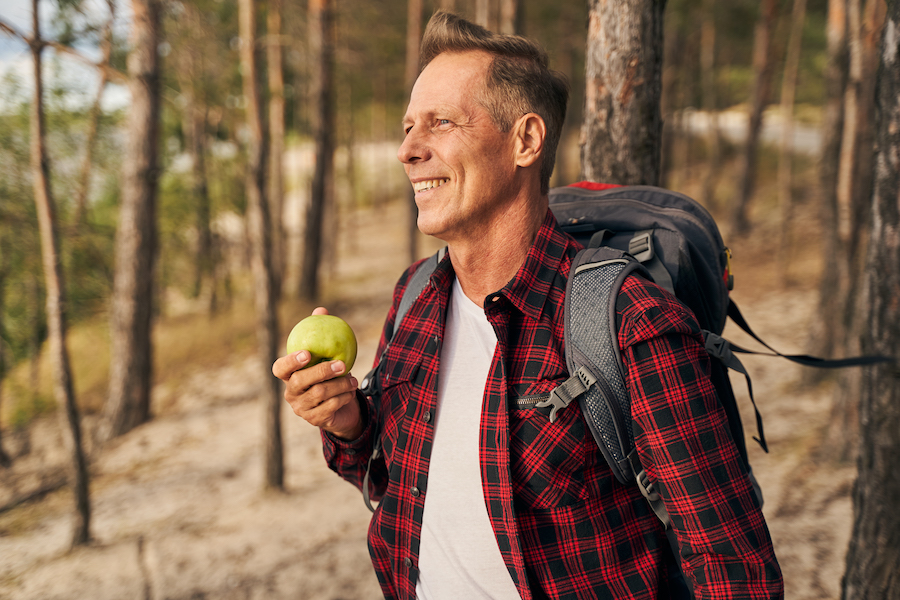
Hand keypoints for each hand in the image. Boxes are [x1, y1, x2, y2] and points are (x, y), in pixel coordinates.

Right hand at [272, 307, 363, 440]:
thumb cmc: (331, 375)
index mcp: (288, 375)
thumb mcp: (327, 354)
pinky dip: (344, 397)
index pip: (279, 368)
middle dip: (322, 371)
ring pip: (320, 393)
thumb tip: (321, 310)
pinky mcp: (314, 420)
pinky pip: (331, 405)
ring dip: (340, 384)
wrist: (342, 406)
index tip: (307, 353)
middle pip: (301, 381)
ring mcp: (301, 408)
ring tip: (352, 379)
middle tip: (341, 364)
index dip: (290, 361)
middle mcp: (291, 392)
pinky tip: (351, 391)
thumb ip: (321, 333)